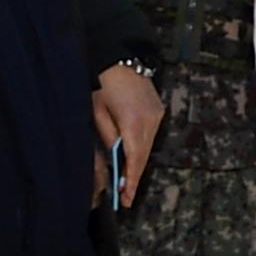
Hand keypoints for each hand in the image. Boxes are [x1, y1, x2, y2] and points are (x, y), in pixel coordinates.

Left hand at [90, 63, 163, 205]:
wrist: (119, 56)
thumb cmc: (102, 83)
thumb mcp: (97, 112)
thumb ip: (109, 137)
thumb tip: (115, 157)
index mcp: (133, 122)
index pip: (134, 159)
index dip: (130, 181)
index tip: (126, 198)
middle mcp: (150, 120)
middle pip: (143, 156)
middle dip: (133, 176)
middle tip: (125, 195)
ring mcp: (157, 114)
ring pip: (148, 146)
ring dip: (137, 162)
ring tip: (126, 178)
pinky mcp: (158, 110)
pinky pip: (150, 135)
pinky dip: (141, 147)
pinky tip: (132, 155)